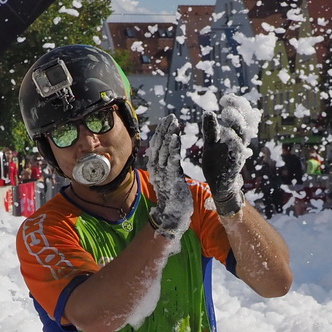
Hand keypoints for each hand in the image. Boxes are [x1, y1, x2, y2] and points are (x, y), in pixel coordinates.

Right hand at [146, 116, 192, 236]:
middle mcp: (157, 168)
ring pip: (164, 150)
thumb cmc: (172, 196)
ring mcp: (163, 173)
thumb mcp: (168, 178)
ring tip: (174, 122)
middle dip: (165, 129)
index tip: (168, 120)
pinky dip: (172, 148)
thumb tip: (167, 154)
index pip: (157, 145)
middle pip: (159, 145)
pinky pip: (171, 160)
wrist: (172, 214)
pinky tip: (175, 137)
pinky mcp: (171, 178)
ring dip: (168, 134)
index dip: (161, 132)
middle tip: (171, 116)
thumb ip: (167, 166)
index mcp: (156, 167)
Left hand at [204, 92, 257, 215]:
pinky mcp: (235, 164)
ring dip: (236, 123)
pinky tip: (226, 133)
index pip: (242, 116)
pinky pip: (238, 151)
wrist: (220, 186)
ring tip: (226, 113)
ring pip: (243, 135)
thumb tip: (208, 112)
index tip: (224, 99)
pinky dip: (233, 141)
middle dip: (239, 110)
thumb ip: (211, 130)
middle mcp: (240, 142)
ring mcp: (239, 153)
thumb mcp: (211, 144)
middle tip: (227, 103)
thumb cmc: (216, 163)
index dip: (236, 106)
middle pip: (246, 122)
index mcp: (236, 136)